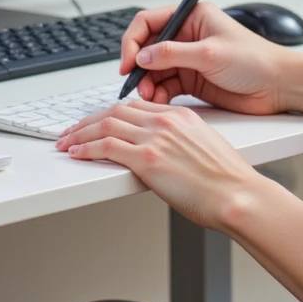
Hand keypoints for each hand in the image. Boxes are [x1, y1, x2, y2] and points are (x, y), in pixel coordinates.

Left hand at [56, 100, 265, 230]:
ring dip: (79, 134)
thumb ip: (181, 143)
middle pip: (114, 111)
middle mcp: (165, 122)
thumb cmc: (227, 180)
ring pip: (104, 125)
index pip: (134, 107)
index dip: (108, 114)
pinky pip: (106, 147)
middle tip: (71, 132)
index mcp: (180, 116)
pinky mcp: (147, 160)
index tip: (95, 123)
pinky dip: (86, 148)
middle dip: (87, 121)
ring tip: (65, 143)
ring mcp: (154, 139)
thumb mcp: (205, 148)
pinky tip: (77, 153)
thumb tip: (165, 154)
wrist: (236, 194)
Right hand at [119, 2, 288, 114]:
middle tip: (135, 84)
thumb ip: (173, 54)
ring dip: (147, 83)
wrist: (279, 86)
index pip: (149, 22)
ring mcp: (190, 59)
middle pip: (148, 48)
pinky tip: (159, 101)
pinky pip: (166, 86)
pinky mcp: (193, 81)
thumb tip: (142, 57)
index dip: (134, 41)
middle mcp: (188, 36)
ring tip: (149, 96)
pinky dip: (159, 94)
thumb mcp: (210, 53)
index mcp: (193, 17)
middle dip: (139, 66)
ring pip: (155, 70)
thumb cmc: (256, 60)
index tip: (129, 62)